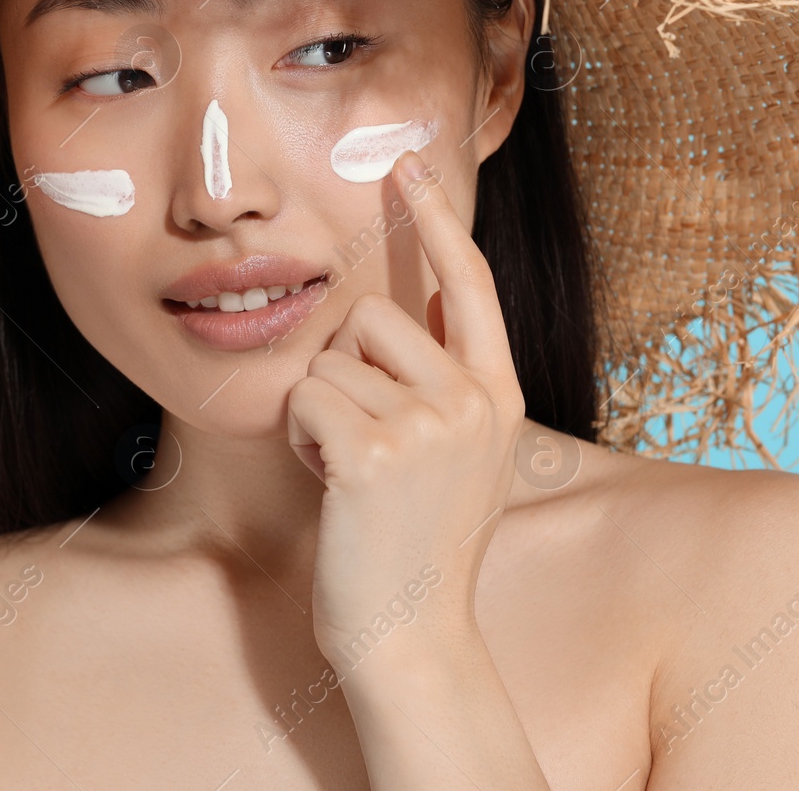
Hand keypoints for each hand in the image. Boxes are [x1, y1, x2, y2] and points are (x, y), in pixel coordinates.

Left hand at [286, 149, 525, 671]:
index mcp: (499, 394)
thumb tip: (410, 300)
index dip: (437, 216)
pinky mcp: (375, 452)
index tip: (408, 160)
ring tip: (348, 470)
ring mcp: (430, 425)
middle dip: (345, 370)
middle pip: (372, 317)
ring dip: (318, 412)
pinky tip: (330, 484)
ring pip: (329, 361)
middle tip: (361, 442)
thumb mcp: (462, 455)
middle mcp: (474, 399)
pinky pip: (304, 400)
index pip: (467, 282)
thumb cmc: (420, 545)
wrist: (413, 637)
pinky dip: (299, 439)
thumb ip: (447, 379)